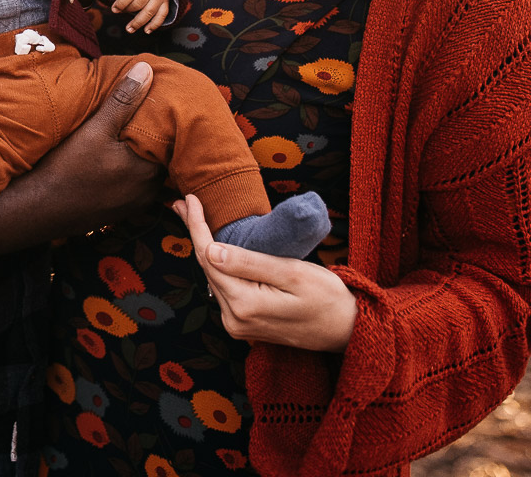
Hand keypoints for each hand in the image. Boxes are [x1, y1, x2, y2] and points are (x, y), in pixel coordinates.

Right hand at [0, 62, 164, 253]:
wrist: (39, 209)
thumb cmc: (67, 168)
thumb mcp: (95, 129)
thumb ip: (123, 100)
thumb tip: (147, 70)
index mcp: (149, 170)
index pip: (172, 143)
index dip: (166, 125)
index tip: (159, 109)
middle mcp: (148, 191)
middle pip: (161, 159)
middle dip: (153, 142)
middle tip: (144, 119)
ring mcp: (135, 205)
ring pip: (147, 174)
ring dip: (140, 159)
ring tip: (127, 138)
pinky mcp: (120, 212)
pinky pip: (134, 188)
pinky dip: (129, 175)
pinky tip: (112, 163)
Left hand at [111, 0, 169, 33]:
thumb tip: (118, 6)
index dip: (120, 4)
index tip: (114, 9)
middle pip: (138, 4)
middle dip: (128, 11)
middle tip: (121, 13)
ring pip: (149, 11)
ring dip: (139, 23)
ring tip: (129, 29)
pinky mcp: (165, 2)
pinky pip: (162, 15)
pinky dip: (155, 24)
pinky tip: (147, 30)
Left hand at [172, 193, 356, 351]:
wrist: (347, 330)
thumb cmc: (327, 298)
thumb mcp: (292, 272)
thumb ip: (251, 262)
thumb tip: (211, 250)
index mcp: (244, 305)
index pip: (209, 258)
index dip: (197, 226)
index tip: (189, 200)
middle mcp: (233, 319)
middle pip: (206, 267)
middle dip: (195, 232)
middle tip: (183, 203)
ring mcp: (237, 325)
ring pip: (214, 277)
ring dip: (203, 247)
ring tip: (193, 217)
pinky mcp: (243, 325)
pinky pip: (224, 289)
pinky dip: (217, 265)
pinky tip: (212, 246)